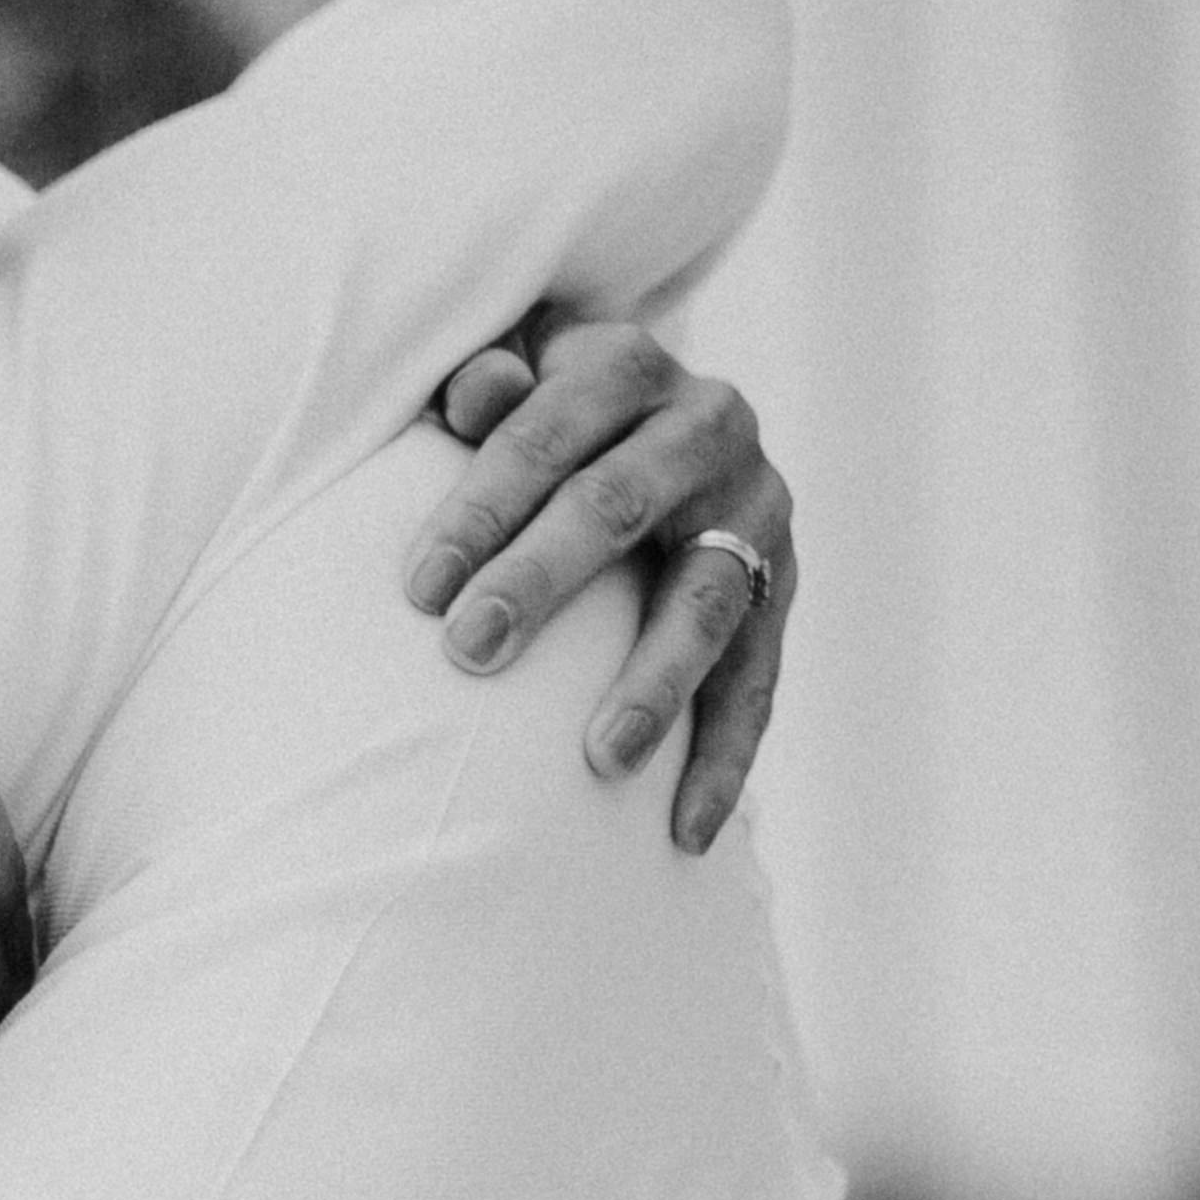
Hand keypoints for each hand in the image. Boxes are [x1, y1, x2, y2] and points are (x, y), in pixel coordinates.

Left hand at [398, 317, 793, 855]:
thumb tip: (475, 395)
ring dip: (653, 684)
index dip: (480, 507)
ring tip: (600, 759)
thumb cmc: (538, 413)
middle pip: (615, 506)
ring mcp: (754, 510)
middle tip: (469, 651)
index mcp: (626, 366)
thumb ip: (485, 381)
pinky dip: (723, 758)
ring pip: (705, 601)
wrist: (647, 413)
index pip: (544, 436)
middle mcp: (707, 427)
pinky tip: (685, 833)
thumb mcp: (510, 375)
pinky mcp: (780, 586)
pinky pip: (758, 681)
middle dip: (539, 581)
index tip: (419, 588)